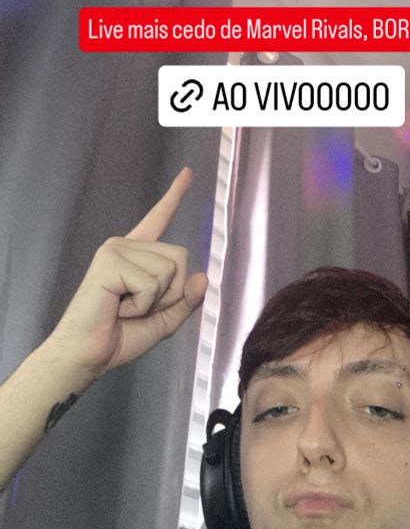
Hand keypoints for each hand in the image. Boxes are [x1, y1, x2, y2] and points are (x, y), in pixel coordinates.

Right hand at [46, 168, 207, 379]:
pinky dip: (142, 306)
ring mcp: (116, 249)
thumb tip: (201, 276)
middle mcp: (125, 244)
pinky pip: (152, 283)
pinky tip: (118, 308)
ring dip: (154, 301)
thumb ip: (185, 301)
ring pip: (169, 271)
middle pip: (180, 256)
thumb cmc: (118, 337)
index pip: (160, 218)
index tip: (189, 172)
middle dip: (170, 293)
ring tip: (125, 308)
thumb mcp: (163, 320)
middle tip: (137, 308)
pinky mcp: (110, 261)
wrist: (87, 356)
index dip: (175, 195)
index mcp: (136, 254)